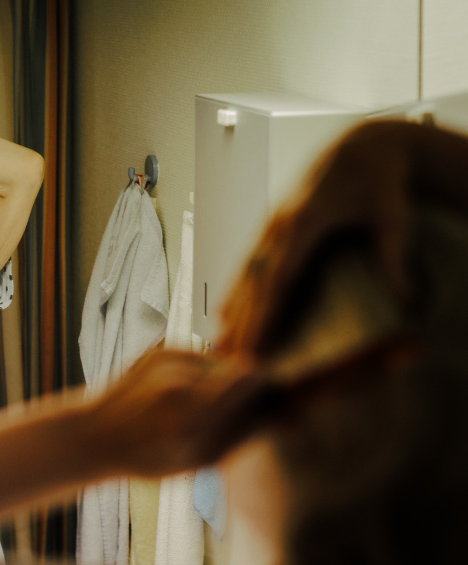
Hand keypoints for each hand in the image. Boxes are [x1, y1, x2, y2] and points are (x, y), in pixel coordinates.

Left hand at [85, 348, 274, 476]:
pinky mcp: (160, 349)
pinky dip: (199, 373)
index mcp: (191, 412)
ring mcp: (168, 359)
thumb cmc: (147, 456)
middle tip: (232, 413)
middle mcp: (180, 379)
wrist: (94, 434)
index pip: (252, 377)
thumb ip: (243, 433)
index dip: (266, 388)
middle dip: (244, 386)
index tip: (270, 404)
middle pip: (239, 366)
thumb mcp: (198, 459)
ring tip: (198, 408)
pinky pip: (198, 356)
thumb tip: (286, 415)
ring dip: (220, 380)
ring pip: (219, 360)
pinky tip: (178, 396)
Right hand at [220, 120, 467, 354]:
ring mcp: (271, 223)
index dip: (263, 316)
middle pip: (253, 281)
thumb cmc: (380, 176)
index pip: (278, 279)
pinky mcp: (272, 225)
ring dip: (230, 308)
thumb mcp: (394, 215)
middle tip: (227, 357)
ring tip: (217, 341)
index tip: (255, 345)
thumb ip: (396, 256)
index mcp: (303, 220)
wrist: (366, 145)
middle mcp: (279, 223)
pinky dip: (234, 289)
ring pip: (244, 272)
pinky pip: (247, 262)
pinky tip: (225, 310)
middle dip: (239, 322)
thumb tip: (408, 300)